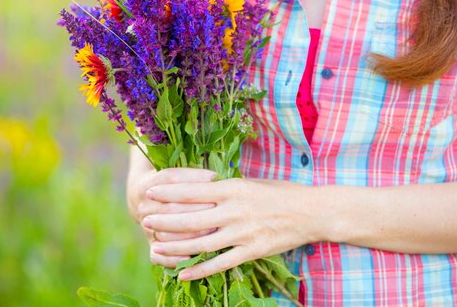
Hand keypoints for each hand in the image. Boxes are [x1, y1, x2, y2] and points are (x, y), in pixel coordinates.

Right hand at [129, 167, 219, 267]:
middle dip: (195, 207)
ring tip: (212, 230)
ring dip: (190, 233)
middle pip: (170, 208)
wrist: (148, 201)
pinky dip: (173, 258)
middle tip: (217, 207)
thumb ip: (192, 175)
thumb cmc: (172, 185)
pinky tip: (191, 256)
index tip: (214, 179)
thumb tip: (216, 178)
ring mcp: (146, 227)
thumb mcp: (178, 175)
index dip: (193, 178)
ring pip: (167, 233)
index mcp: (148, 184)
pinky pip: (158, 256)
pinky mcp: (151, 245)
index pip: (170, 179)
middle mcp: (143, 206)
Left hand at [143, 178, 322, 280]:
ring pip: (201, 242)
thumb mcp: (252, 183)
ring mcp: (242, 233)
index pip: (193, 190)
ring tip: (155, 245)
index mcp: (234, 188)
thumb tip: (203, 187)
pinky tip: (182, 272)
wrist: (311, 212)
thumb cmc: (281, 193)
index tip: (151, 191)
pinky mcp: (251, 251)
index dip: (169, 192)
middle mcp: (235, 210)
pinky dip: (199, 269)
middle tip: (145, 217)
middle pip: (191, 217)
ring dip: (175, 245)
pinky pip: (220, 263)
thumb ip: (227, 188)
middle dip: (165, 218)